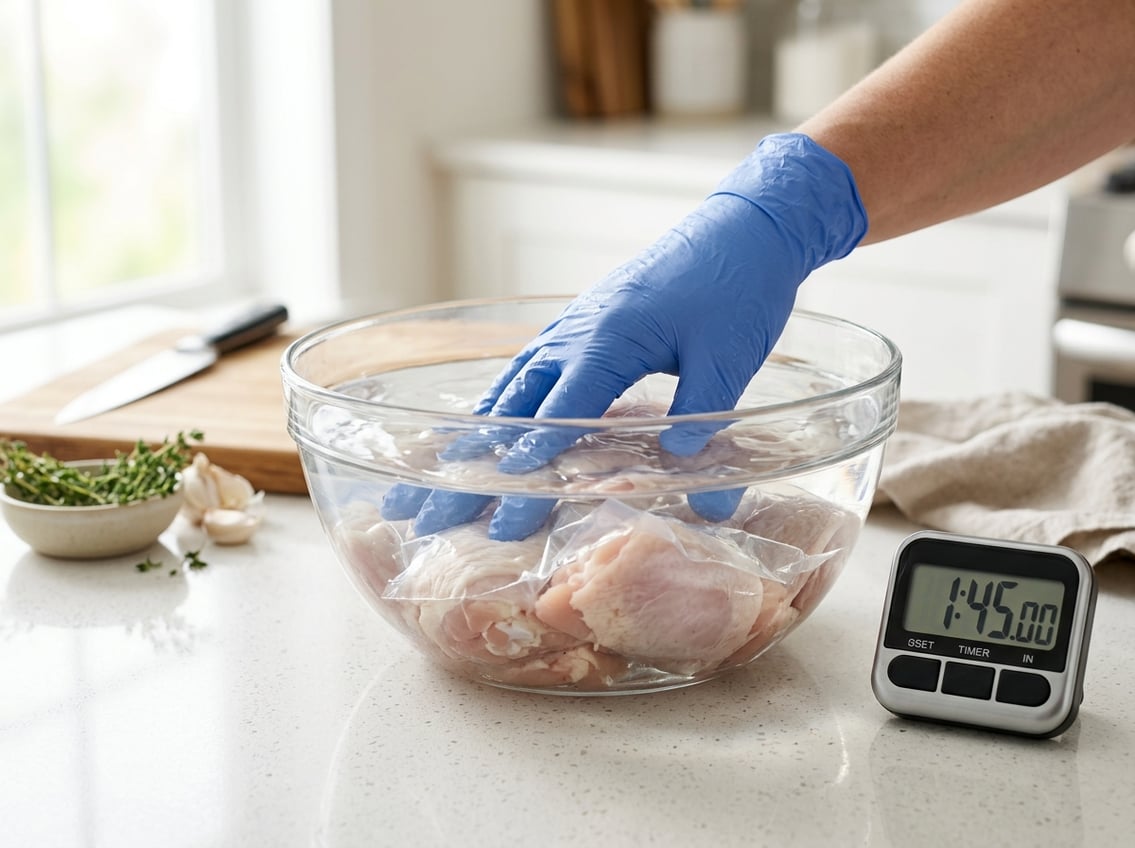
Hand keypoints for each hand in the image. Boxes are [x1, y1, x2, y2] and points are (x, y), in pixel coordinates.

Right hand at [383, 133, 866, 539]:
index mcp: (610, 338)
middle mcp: (576, 331)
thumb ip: (705, 422)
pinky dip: (498, 403)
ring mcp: (572, 324)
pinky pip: (525, 368)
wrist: (743, 224)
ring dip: (472, 433)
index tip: (502, 513)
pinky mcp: (580, 322)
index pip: (559, 414)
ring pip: (509, 385)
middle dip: (470, 463)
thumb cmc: (738, 285)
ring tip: (434, 476)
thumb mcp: (731, 357)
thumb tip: (706, 501)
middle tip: (430, 510)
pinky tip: (485, 425)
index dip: (530, 466)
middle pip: (512, 405)